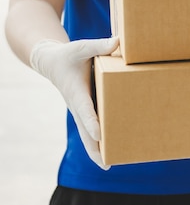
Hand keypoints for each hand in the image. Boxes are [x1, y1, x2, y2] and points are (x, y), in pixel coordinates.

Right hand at [29, 37, 118, 169]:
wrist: (53, 62)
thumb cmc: (70, 55)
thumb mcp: (82, 47)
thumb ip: (100, 45)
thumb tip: (119, 43)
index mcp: (77, 92)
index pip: (85, 110)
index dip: (92, 122)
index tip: (100, 135)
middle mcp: (77, 105)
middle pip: (85, 131)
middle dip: (95, 147)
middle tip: (106, 163)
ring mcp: (80, 110)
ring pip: (87, 133)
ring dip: (96, 149)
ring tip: (109, 164)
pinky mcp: (83, 110)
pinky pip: (90, 128)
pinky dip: (97, 140)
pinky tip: (110, 148)